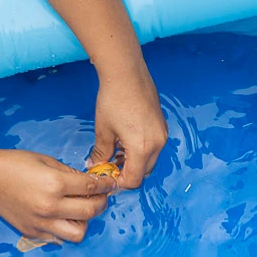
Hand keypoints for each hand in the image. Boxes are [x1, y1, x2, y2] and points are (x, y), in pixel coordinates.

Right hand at [0, 149, 111, 244]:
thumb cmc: (14, 164)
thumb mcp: (46, 160)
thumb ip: (69, 173)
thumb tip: (88, 182)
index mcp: (55, 183)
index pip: (91, 188)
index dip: (105, 186)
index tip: (110, 185)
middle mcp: (50, 206)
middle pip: (90, 212)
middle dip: (101, 204)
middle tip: (100, 198)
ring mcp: (41, 222)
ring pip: (78, 233)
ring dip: (84, 222)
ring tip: (80, 212)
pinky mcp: (32, 232)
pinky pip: (58, 238)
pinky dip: (64, 229)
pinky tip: (62, 218)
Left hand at [90, 68, 166, 190]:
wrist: (127, 72)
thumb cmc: (113, 98)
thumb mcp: (103, 130)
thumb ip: (100, 153)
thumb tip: (94, 165)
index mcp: (142, 148)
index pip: (133, 180)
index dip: (118, 183)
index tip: (106, 178)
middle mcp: (157, 144)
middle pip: (143, 172)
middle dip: (126, 173)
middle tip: (109, 166)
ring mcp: (162, 134)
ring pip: (149, 160)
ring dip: (134, 162)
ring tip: (116, 152)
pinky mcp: (162, 126)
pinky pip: (154, 147)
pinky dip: (141, 151)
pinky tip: (126, 141)